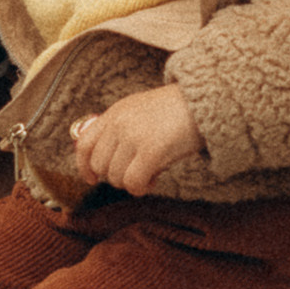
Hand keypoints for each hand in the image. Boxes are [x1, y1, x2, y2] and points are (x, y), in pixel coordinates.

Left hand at [69, 82, 202, 196]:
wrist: (205, 100)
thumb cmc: (177, 110)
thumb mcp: (139, 110)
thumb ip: (120, 128)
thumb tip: (106, 161)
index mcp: (115, 112)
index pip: (84, 144)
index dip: (84, 166)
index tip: (91, 178)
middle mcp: (119, 123)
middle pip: (100, 165)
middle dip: (116, 176)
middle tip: (136, 173)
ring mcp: (134, 136)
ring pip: (116, 177)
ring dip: (132, 182)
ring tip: (150, 173)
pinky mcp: (151, 151)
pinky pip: (133, 183)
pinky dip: (142, 188)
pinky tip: (154, 180)